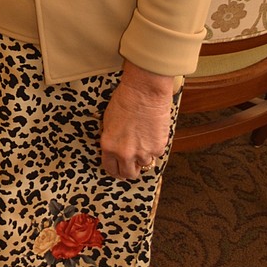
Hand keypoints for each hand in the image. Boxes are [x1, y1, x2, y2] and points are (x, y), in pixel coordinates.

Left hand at [99, 65, 174, 180]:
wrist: (144, 91)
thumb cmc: (125, 100)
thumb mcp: (109, 122)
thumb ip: (113, 140)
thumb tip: (116, 151)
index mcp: (109, 146)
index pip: (111, 169)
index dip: (116, 170)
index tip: (119, 169)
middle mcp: (125, 153)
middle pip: (129, 174)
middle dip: (131, 169)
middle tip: (133, 163)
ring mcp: (143, 153)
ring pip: (145, 164)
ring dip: (144, 156)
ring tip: (144, 140)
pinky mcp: (158, 148)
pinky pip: (156, 154)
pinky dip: (155, 147)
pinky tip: (152, 133)